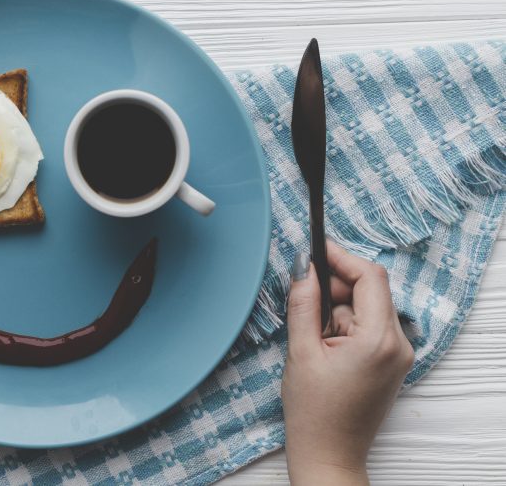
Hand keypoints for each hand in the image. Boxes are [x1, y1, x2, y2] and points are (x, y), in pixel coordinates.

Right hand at [282, 241, 413, 485]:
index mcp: (379, 339)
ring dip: (337, 310)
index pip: (370, 277)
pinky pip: (369, 326)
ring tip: (312, 339)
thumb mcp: (301, 350)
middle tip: (303, 298)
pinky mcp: (392, 361)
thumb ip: (304, 302)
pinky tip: (325, 346)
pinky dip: (345, 325)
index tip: (316, 247)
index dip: (342, 257)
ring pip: (366, 307)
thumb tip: (304, 265)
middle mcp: (398, 343)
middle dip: (334, 287)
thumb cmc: (314, 410)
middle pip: (369, 290)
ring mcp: (398, 353)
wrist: (329, 452)